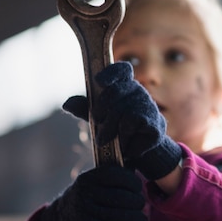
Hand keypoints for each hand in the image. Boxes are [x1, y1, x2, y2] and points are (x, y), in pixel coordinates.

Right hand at [39, 165, 147, 220]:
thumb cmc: (86, 201)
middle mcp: (85, 194)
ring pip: (124, 215)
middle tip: (140, 207)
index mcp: (88, 179)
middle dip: (138, 203)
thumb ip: (112, 181)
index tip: (138, 189)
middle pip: (124, 197)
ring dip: (139, 220)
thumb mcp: (92, 185)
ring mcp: (85, 213)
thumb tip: (140, 184)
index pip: (117, 175)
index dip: (133, 182)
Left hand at [63, 62, 181, 180]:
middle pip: (115, 92)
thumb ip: (84, 109)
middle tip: (97, 122)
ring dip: (110, 129)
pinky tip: (124, 144)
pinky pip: (131, 123)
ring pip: (122, 111)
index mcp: (124, 85)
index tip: (99, 81)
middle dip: (101, 109)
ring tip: (106, 140)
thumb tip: (66, 104)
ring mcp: (149, 105)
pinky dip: (123, 137)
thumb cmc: (116, 128)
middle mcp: (138, 92)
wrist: (137, 150)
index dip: (111, 73)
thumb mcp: (97, 118)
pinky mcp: (155, 122)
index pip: (122, 70)